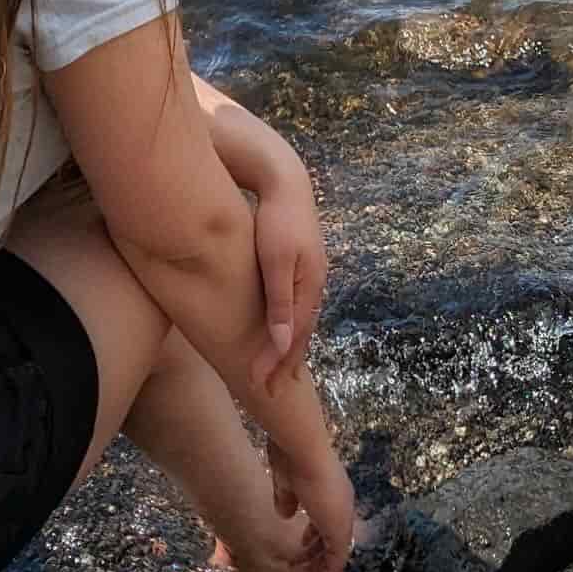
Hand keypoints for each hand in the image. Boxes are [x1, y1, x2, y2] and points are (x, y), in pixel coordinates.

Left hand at [251, 151, 326, 388]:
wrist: (286, 181)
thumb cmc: (276, 220)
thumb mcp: (276, 262)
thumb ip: (279, 303)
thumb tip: (281, 343)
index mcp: (310, 286)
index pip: (293, 336)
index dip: (276, 363)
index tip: (257, 386)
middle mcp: (315, 283)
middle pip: (301, 332)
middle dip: (284, 363)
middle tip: (268, 390)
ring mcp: (310, 272)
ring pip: (300, 319)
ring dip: (288, 347)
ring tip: (277, 369)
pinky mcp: (302, 263)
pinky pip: (296, 305)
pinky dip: (289, 325)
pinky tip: (281, 329)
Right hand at [268, 439, 354, 571]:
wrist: (303, 448)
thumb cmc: (292, 458)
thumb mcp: (286, 482)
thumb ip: (287, 499)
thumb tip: (285, 514)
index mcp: (330, 489)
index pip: (326, 520)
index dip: (314, 537)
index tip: (302, 549)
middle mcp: (341, 503)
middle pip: (331, 539)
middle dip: (315, 559)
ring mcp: (342, 515)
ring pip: (335, 552)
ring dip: (319, 571)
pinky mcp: (339, 528)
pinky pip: (337, 559)